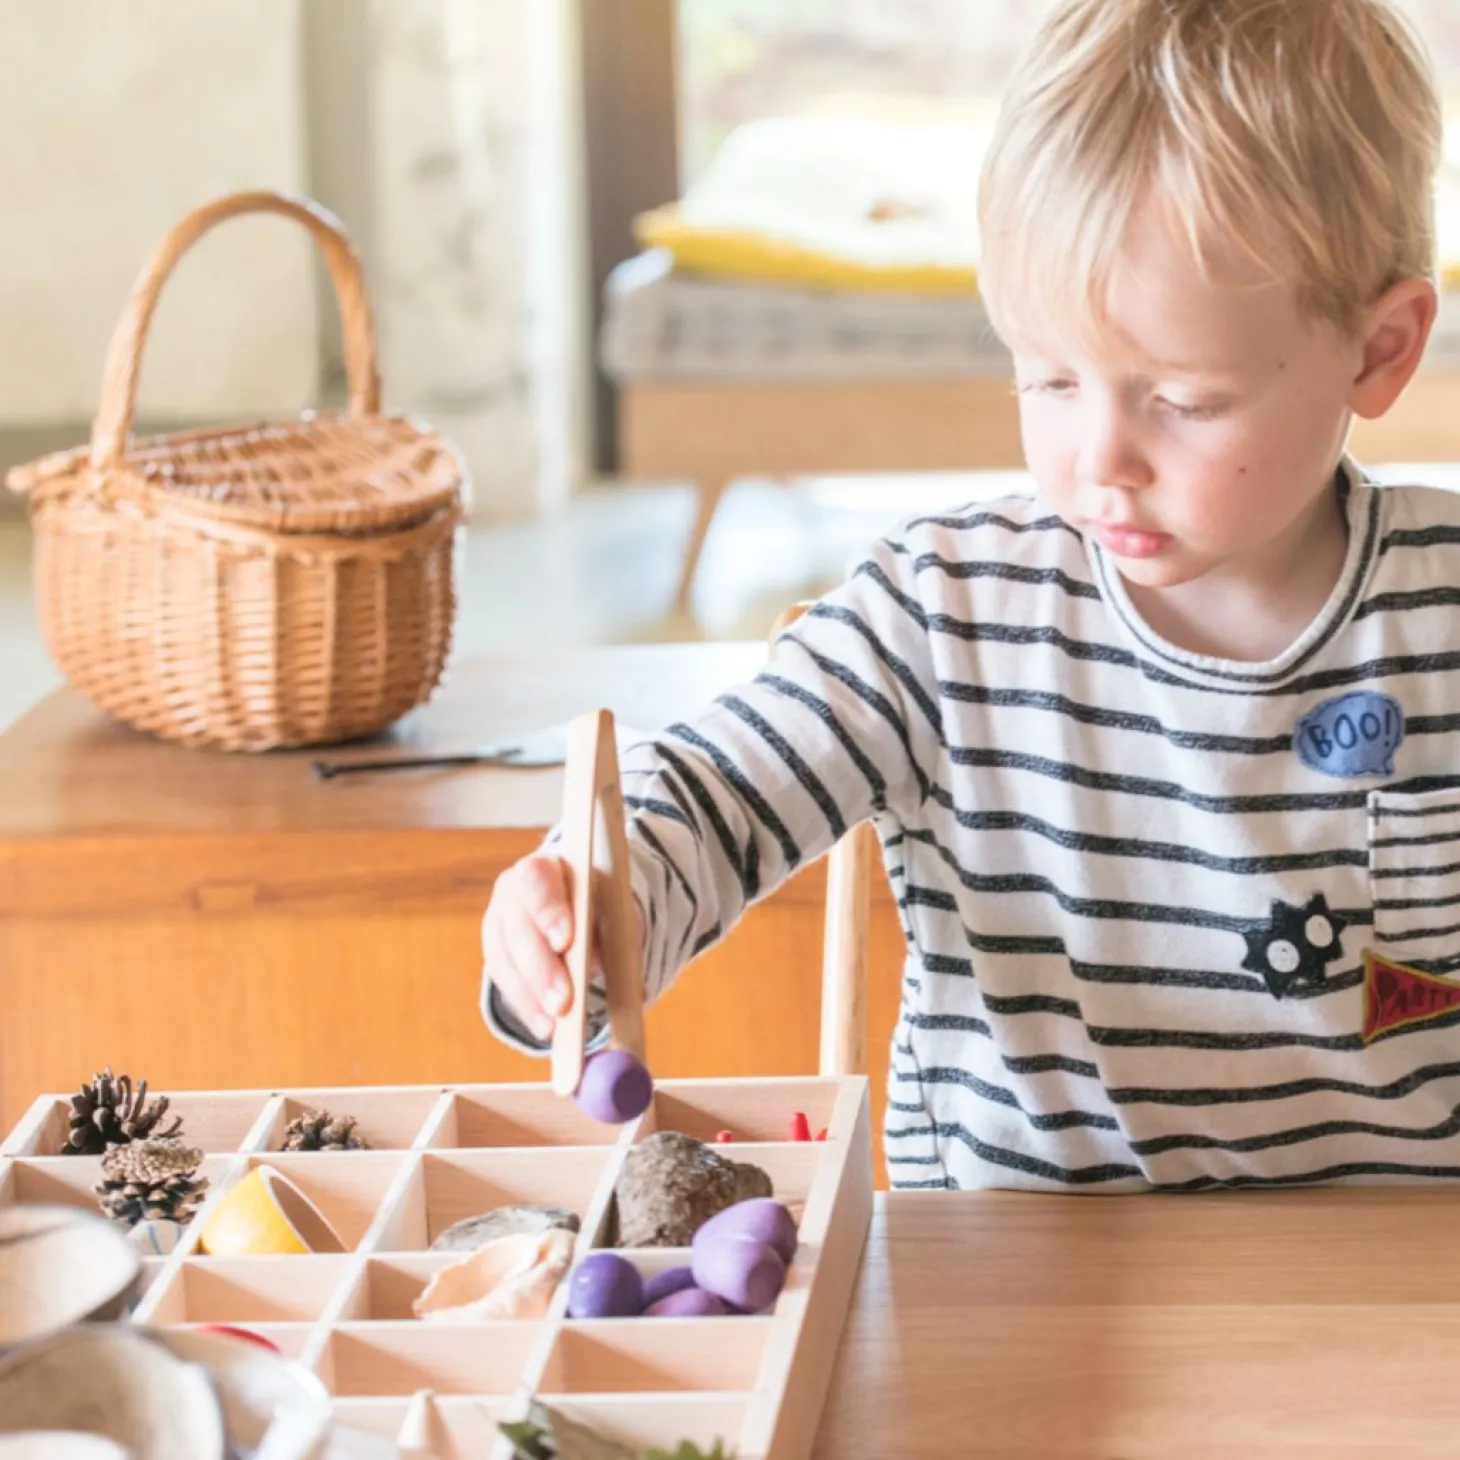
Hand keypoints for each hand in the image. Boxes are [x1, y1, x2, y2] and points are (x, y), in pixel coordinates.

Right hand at [481, 852, 645, 1040]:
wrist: (579, 904)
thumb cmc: (599, 905)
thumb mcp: (611, 909)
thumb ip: (609, 929)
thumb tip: (604, 966)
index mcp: (545, 867)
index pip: (536, 880)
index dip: (547, 911)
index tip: (566, 941)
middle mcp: (512, 892)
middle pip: (518, 928)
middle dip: (541, 968)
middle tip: (564, 1001)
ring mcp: (498, 924)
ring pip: (505, 959)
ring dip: (532, 995)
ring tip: (555, 1025)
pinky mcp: (497, 955)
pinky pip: (506, 984)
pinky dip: (527, 1007)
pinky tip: (546, 1028)